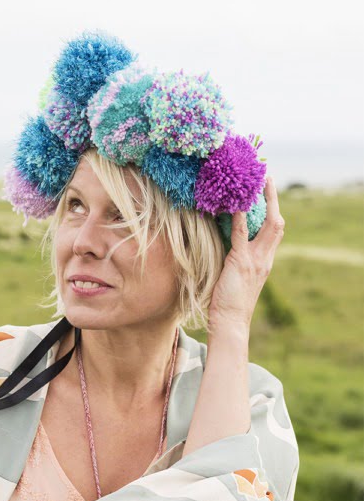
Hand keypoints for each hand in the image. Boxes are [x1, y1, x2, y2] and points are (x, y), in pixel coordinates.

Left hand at [208, 175, 284, 333]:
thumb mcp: (236, 278)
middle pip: (277, 222)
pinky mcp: (241, 263)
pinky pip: (242, 235)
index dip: (272, 211)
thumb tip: (222, 245)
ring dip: (263, 201)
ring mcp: (255, 260)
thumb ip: (236, 261)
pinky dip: (240, 218)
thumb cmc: (228, 304)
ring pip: (268, 224)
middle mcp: (265, 258)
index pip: (274, 231)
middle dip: (273, 199)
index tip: (267, 194)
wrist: (230, 322)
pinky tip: (236, 204)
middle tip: (266, 178)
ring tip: (254, 182)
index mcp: (265, 261)